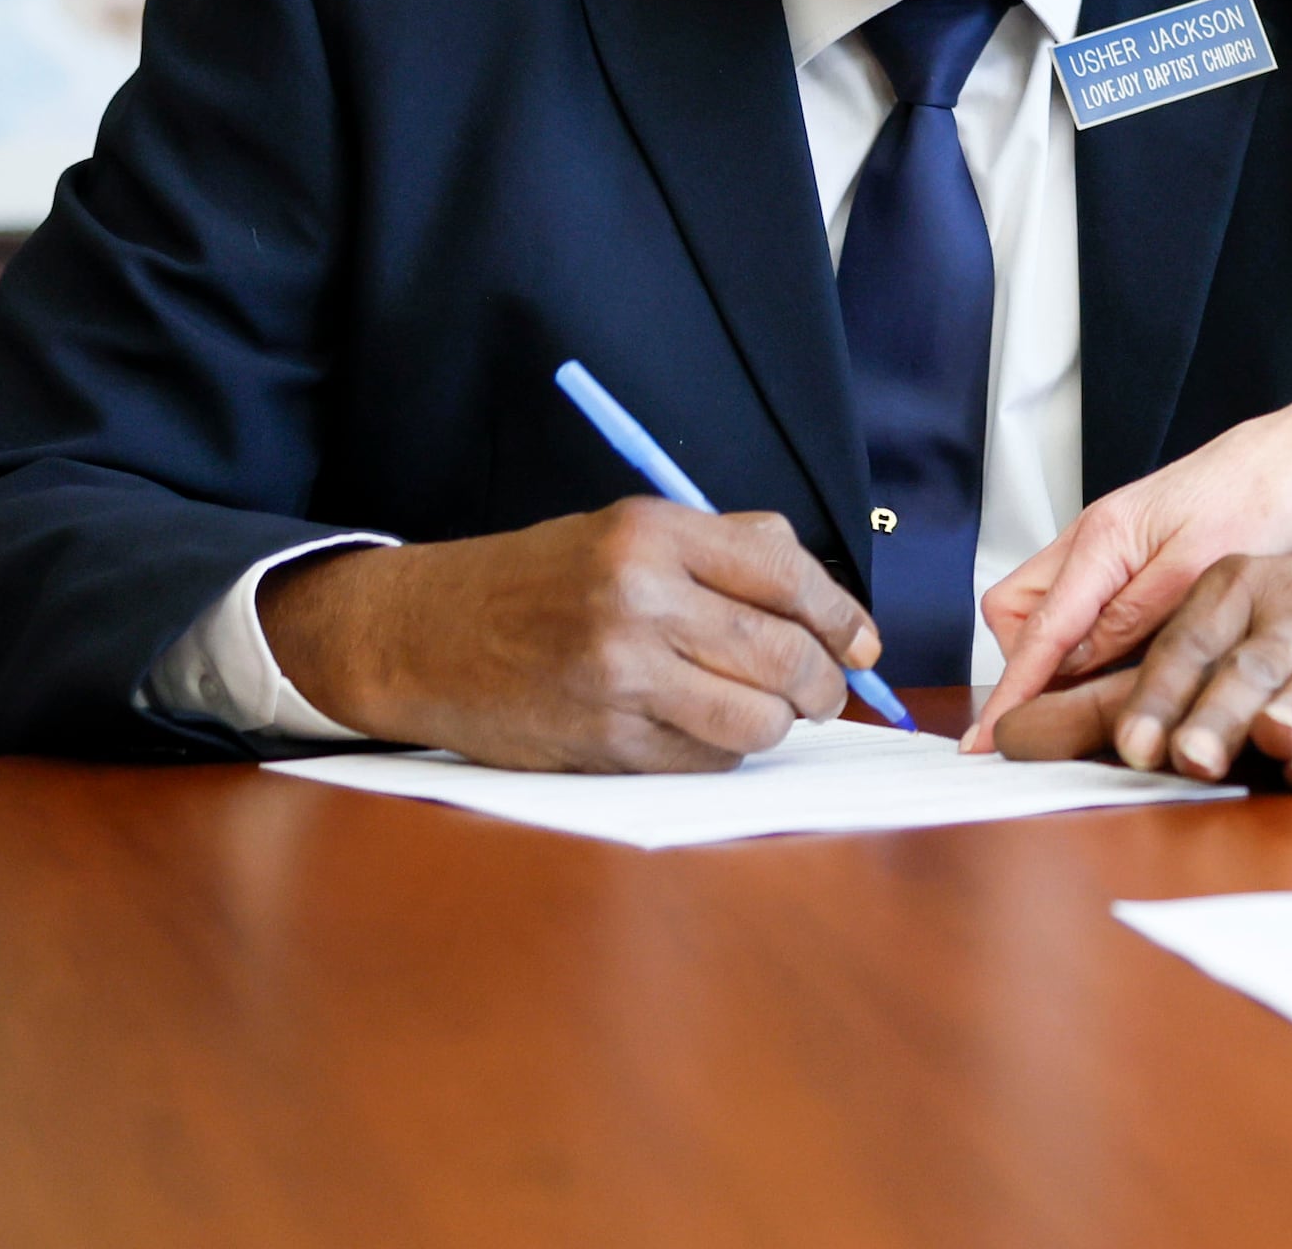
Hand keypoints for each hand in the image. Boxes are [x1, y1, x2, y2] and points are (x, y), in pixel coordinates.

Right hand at [261, 499, 881, 771]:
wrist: (424, 634)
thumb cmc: (539, 581)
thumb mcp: (629, 532)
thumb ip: (729, 551)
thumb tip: (831, 609)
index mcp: (655, 535)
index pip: (789, 577)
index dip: (844, 619)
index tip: (866, 647)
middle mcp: (639, 600)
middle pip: (783, 654)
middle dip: (824, 684)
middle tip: (827, 694)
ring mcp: (619, 676)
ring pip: (755, 719)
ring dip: (778, 724)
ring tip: (768, 713)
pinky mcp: (601, 740)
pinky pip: (703, 759)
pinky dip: (724, 752)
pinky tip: (706, 731)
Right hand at [966, 369, 1291, 745]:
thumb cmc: (1260, 498)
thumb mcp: (1200, 570)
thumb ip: (1132, 616)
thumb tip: (1074, 664)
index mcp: (1102, 540)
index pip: (1037, 631)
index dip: (1012, 691)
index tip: (985, 740)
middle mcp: (1091, 539)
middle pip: (1015, 611)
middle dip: (1026, 660)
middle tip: (1070, 702)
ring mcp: (1106, 546)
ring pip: (1045, 607)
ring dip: (1057, 651)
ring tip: (1104, 689)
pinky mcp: (1127, 555)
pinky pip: (1080, 603)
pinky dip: (1087, 637)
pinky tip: (1125, 661)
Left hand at [986, 545, 1291, 788]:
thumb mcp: (1213, 629)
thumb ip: (1123, 684)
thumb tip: (1014, 734)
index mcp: (1242, 587)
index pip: (1187, 639)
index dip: (1157, 695)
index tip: (1130, 745)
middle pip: (1251, 666)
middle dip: (1217, 713)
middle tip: (1184, 755)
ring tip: (1273, 737)